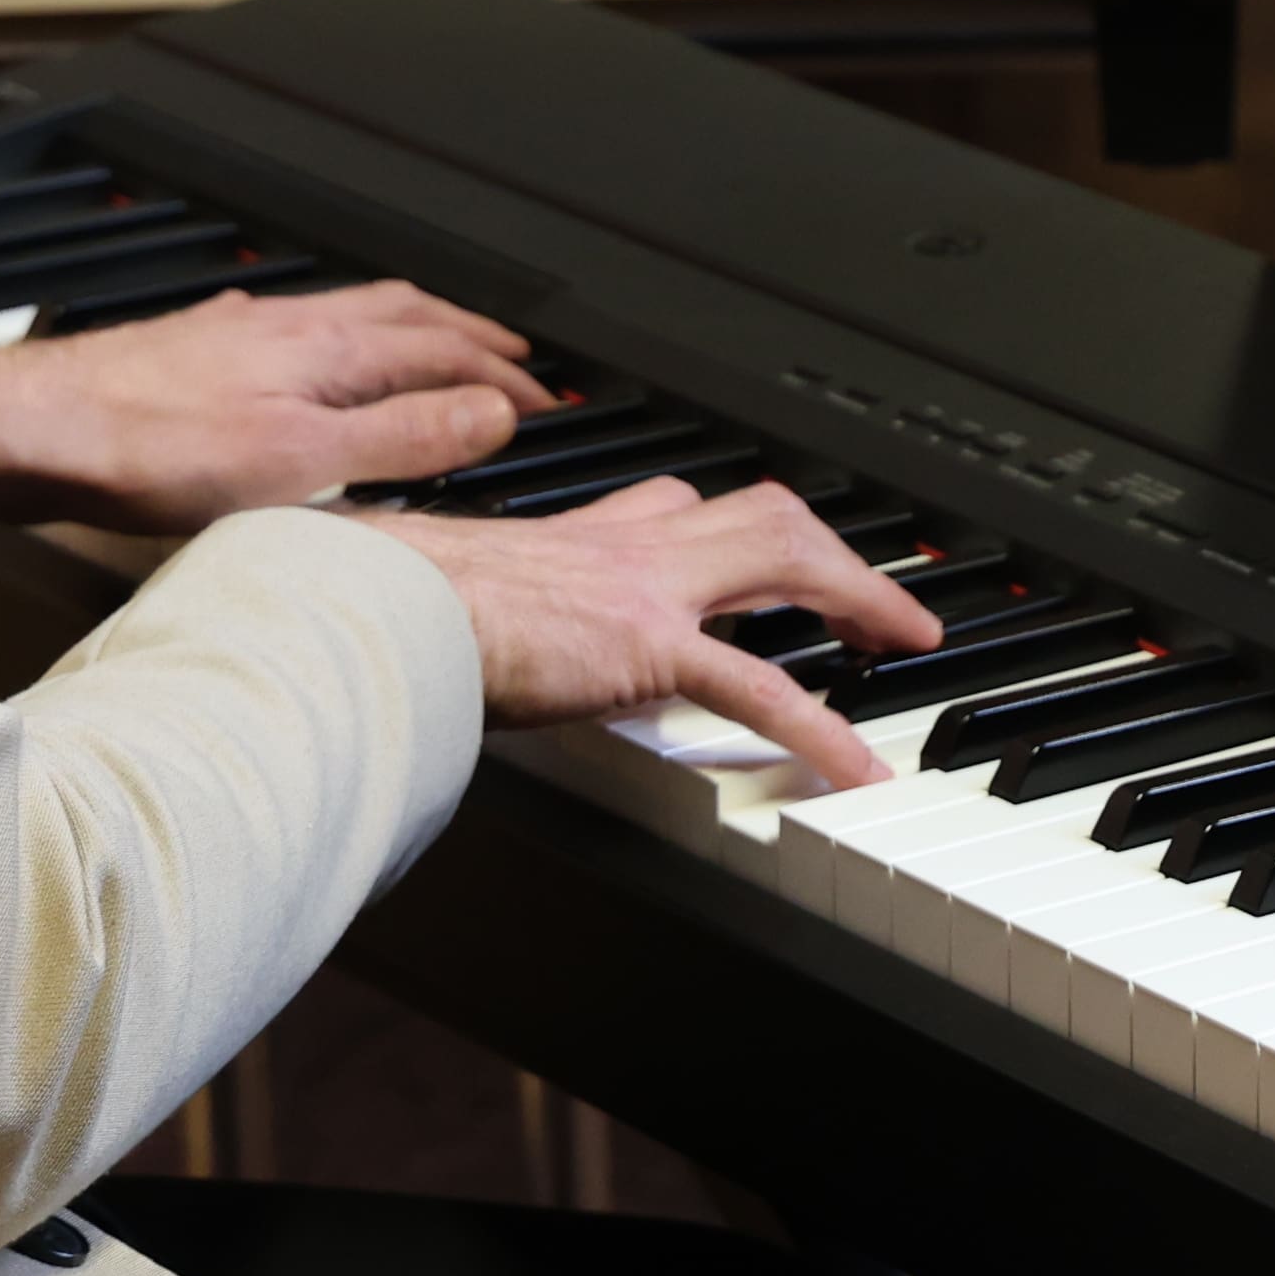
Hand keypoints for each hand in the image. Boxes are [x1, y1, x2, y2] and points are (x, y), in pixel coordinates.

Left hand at [0, 283, 552, 531]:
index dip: (508, 380)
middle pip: (410, 314)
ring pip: (357, 314)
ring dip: (415, 326)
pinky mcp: (205, 348)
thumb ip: (404, 437)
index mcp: (333, 351)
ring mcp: (248, 333)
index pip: (450, 352)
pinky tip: (318, 352)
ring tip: (442, 339)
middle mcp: (296, 328)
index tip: (550, 404)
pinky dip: (348, 337)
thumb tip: (492, 414)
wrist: (40, 427)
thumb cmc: (150, 448)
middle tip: (518, 354)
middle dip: (473, 334)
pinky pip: (304, 327)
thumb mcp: (303, 463)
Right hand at [365, 478, 947, 788]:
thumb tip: (427, 642)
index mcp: (576, 539)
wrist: (368, 608)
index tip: (759, 542)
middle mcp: (623, 547)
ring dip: (859, 597)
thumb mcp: (440, 595)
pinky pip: (759, 687)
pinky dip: (820, 729)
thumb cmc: (382, 608)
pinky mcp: (646, 646)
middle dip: (832, 548)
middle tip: (878, 597)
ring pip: (785, 561)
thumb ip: (466, 612)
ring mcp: (644, 590)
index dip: (729, 522)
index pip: (673, 505)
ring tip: (907, 644)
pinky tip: (857, 770)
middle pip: (760, 514)